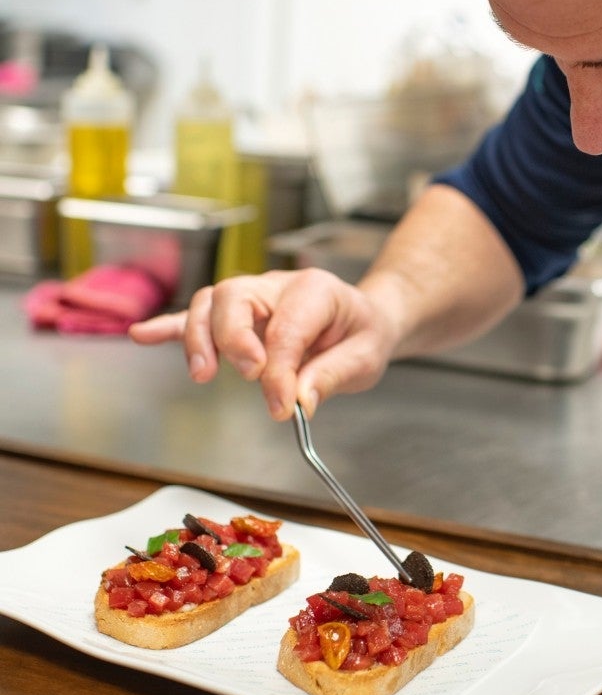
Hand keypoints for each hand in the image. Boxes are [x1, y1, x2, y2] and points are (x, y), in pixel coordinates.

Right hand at [128, 268, 398, 419]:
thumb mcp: (367, 356)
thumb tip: (299, 400)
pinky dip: (169, 326)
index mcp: (316, 290)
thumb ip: (334, 375)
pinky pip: (196, 315)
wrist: (364, 318)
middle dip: (233, 337)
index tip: (282, 408)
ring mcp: (252, 297)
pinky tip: (142, 335)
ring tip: (201, 374)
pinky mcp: (235, 316)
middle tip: (249, 376)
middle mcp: (277, 286)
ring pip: (210, 303)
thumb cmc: (363, 333)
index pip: (287, 328)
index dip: (280, 371)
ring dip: (198, 338)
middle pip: (235, 297)